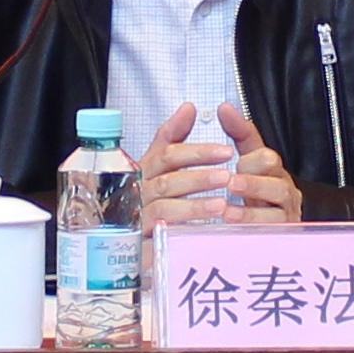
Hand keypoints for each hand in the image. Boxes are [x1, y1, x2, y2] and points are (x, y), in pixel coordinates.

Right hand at [137, 102, 235, 233]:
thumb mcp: (162, 166)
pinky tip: (203, 227)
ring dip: (195, 203)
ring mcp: (137, 216)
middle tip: (227, 176)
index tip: (225, 151)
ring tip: (222, 203)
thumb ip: (173, 137)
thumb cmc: (150, 201)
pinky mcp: (139, 239)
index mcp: (145, 170)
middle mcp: (139, 191)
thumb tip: (188, 108)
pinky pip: (161, 230)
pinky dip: (184, 224)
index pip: (167, 154)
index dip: (197, 151)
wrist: (125, 245)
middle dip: (200, 176)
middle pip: (168, 179)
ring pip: (165, 205)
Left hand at [215, 103, 302, 223]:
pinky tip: (232, 230)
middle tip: (231, 183)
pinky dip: (251, 232)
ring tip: (226, 211)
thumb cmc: (259, 184)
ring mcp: (285, 215)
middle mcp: (284, 191)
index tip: (238, 163)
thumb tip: (224, 108)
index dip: (252, 161)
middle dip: (254, 184)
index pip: (268, 160)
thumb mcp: (249, 155)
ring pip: (275, 212)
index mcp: (274, 169)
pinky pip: (269, 234)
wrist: (277, 217)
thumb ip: (238, 132)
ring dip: (249, 211)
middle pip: (277, 185)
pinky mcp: (280, 235)